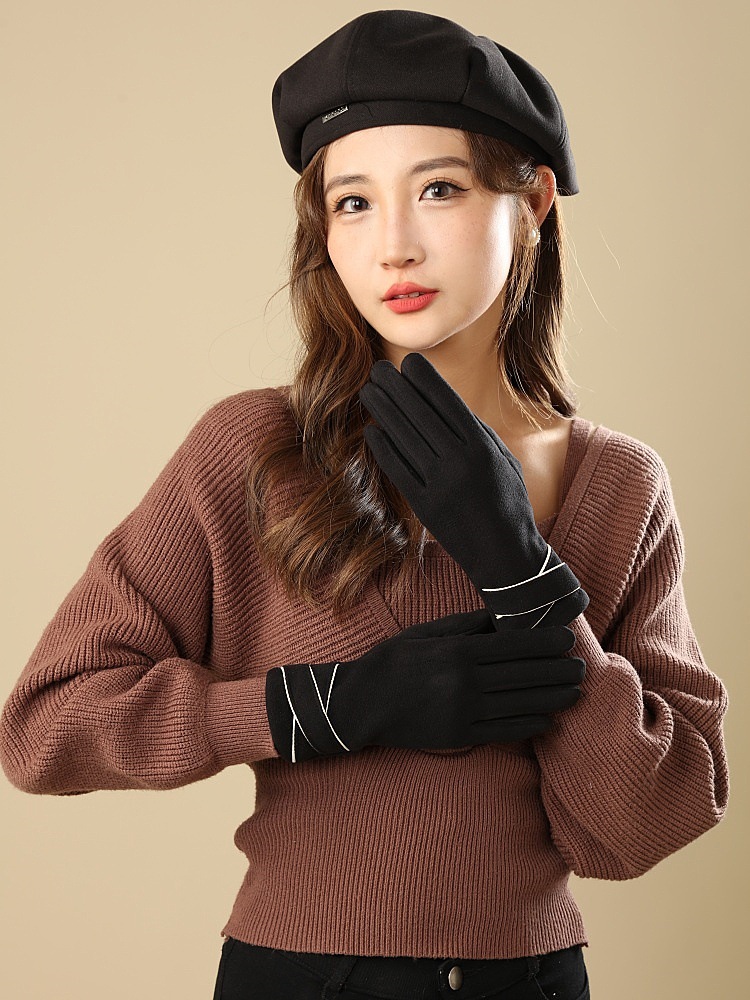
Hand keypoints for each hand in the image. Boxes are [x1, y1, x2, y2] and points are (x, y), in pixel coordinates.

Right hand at [265, 608, 585, 761]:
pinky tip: (548, 718)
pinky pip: (506, 731)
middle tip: (582, 668)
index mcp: (459, 651)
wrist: (360, 705)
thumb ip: (466, 626)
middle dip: (559, 671)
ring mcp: (465, 712)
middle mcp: (467, 682)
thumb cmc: (392, 662)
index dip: (548, 644)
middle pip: (526, 675)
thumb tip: (504, 620)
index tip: (568, 641)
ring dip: (554, 698)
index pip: (516, 646)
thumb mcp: (425, 633)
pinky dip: (531, 724)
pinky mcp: (461, 737)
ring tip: (574, 692)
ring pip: (523, 704)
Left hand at [358, 352, 588, 627]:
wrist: (504, 554)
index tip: (408, 362)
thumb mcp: (502, 459)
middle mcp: (461, 461)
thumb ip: (476, 432)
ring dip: (384, 411)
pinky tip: (372, 431)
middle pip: (421, 415)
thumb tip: (443, 403)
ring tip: (368, 392)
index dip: (425, 379)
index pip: (448, 402)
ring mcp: (441, 484)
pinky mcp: (424, 505)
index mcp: (483, 446)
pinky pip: (398, 469)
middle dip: (396, 388)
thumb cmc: (506, 501)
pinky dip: (383, 448)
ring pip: (405, 438)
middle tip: (377, 370)